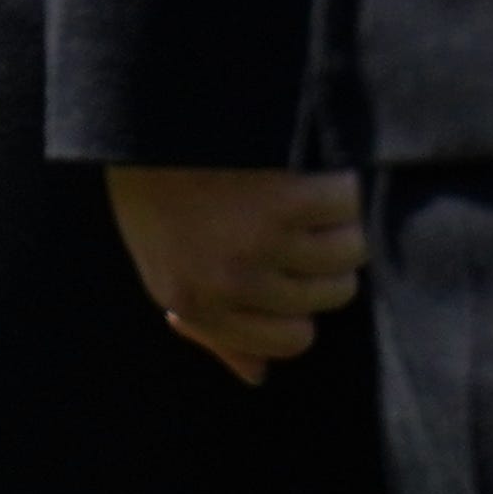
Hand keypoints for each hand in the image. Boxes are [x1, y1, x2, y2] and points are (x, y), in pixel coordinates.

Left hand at [102, 164, 367, 385]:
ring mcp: (262, 243)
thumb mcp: (163, 268)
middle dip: (327, 262)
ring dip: (341, 223)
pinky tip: (314, 171)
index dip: (301, 306)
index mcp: (199, 305)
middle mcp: (233, 283)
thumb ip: (211, 329)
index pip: (292, 339)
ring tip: (313, 196)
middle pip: (330, 295)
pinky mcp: (286, 200)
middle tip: (305, 224)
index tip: (293, 272)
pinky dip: (339, 186)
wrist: (144, 117)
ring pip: (349, 252)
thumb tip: (259, 377)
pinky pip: (347, 206)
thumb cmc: (154, 190)